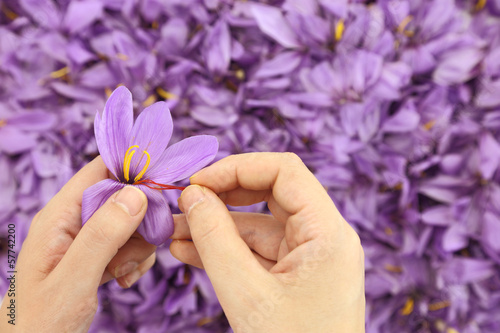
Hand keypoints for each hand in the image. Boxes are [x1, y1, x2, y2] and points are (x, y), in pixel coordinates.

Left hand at [0, 157, 155, 331]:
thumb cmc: (40, 323)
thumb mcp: (73, 279)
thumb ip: (103, 236)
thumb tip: (136, 194)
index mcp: (60, 215)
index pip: (101, 170)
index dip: (133, 169)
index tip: (162, 184)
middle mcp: (74, 221)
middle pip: (124, 197)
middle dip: (141, 221)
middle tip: (133, 253)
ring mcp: (87, 239)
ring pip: (133, 223)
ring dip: (139, 247)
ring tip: (122, 273)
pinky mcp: (98, 256)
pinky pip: (130, 245)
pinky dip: (135, 261)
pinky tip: (123, 280)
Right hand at [170, 153, 364, 332]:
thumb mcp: (246, 294)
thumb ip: (215, 239)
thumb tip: (191, 195)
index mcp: (328, 233)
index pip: (284, 171)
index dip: (237, 168)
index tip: (197, 182)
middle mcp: (324, 238)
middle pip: (270, 193)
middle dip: (222, 196)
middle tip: (181, 202)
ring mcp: (310, 257)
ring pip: (258, 225)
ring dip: (216, 226)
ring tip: (173, 231)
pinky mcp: (295, 276)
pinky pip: (257, 252)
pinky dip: (225, 249)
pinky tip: (189, 250)